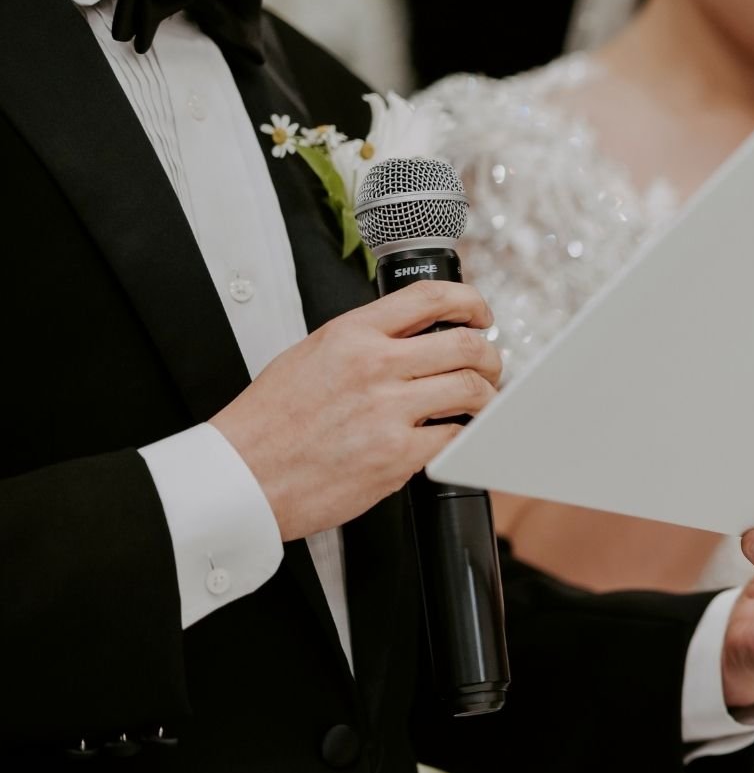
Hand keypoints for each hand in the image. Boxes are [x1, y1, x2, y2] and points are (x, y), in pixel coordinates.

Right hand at [211, 280, 502, 540]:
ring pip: (472, 390)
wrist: (243, 474)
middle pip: (466, 345)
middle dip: (490, 357)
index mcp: (352, 333)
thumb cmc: (270, 421)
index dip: (469, 302)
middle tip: (489, 367)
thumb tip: (413, 338)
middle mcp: (374, 365)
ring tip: (478, 404)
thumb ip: (364, 342)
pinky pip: (455, 437)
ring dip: (485, 397)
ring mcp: (389, 410)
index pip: (429, 298)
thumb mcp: (311, 354)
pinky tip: (451, 436)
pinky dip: (462, 436)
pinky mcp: (397, 454)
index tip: (480, 315)